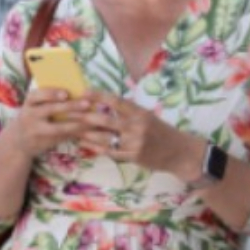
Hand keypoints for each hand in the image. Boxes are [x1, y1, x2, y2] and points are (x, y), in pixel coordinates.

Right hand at [2, 89, 94, 157]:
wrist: (19, 141)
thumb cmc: (33, 116)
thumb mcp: (35, 105)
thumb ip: (50, 97)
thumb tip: (78, 87)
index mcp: (30, 102)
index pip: (37, 95)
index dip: (51, 93)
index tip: (66, 93)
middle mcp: (30, 116)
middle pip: (50, 109)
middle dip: (70, 106)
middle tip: (87, 104)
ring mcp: (37, 130)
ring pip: (58, 127)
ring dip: (76, 123)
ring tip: (90, 119)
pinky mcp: (45, 142)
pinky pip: (62, 137)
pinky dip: (75, 133)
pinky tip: (87, 130)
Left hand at [77, 92, 203, 178]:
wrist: (180, 152)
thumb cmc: (162, 132)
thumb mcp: (149, 116)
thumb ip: (130, 112)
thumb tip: (106, 105)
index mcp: (140, 113)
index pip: (117, 101)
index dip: (99, 96)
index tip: (84, 92)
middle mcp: (137, 126)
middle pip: (106, 120)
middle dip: (85, 117)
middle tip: (70, 113)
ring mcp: (134, 143)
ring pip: (104, 138)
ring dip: (87, 134)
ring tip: (72, 129)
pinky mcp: (133, 157)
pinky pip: (110, 152)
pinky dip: (96, 148)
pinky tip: (85, 144)